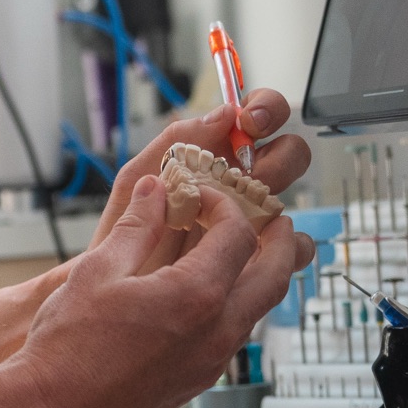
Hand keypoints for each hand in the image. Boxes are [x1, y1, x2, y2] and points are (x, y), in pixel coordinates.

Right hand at [0, 173, 299, 407]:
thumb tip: (153, 193)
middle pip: (275, 275)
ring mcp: (211, 362)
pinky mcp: (198, 382)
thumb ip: (135, 227)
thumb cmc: (66, 351)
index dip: (223, 205)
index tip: (200, 197)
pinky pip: (235, 334)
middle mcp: (216, 332)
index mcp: (195, 297)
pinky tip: (204, 294)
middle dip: (279, 240)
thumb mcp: (97, 272)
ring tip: (239, 252)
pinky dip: (236, 303)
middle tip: (271, 218)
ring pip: (259, 308)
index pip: (237, 234)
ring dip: (259, 273)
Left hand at [89, 89, 312, 270]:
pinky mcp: (260, 257)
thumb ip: (173, 142)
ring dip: (276, 195)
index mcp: (211, 155)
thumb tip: (223, 114)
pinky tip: (265, 245)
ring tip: (244, 210)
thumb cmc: (119, 236)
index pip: (256, 116)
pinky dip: (291, 245)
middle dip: (278, 152)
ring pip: (291, 193)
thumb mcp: (136, 182)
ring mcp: (251, 218)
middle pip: (286, 151)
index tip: (249, 121)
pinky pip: (293, 246)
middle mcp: (237, 183)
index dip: (264, 109)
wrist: (115, 298)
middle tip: (248, 168)